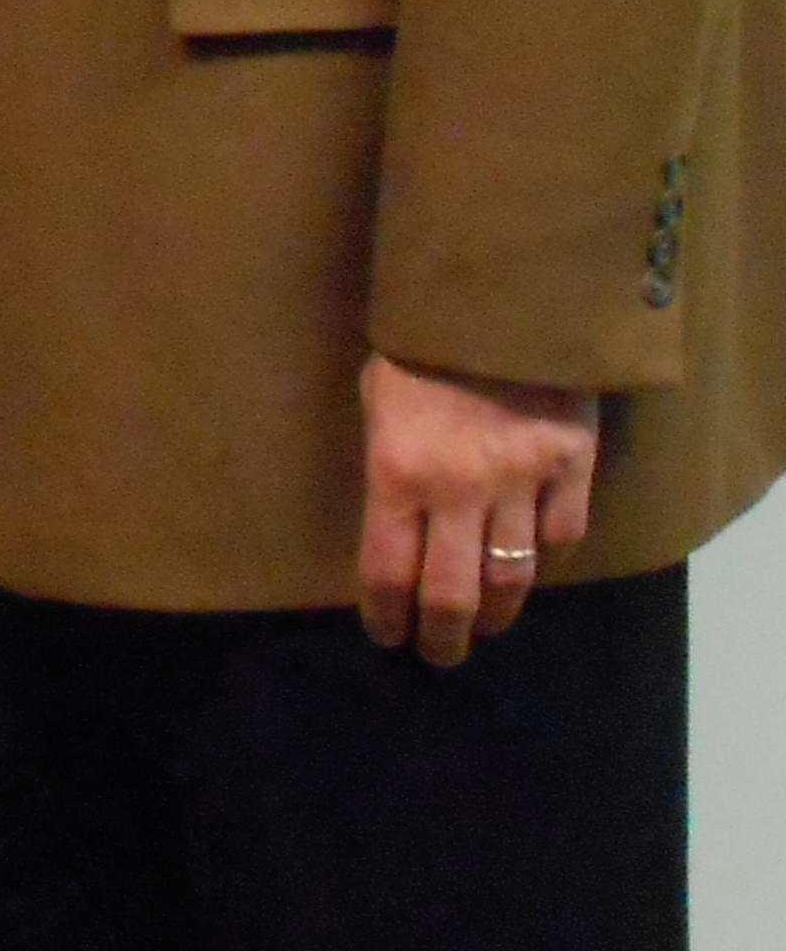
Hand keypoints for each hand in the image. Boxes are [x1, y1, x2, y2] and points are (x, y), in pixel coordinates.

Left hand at [359, 351, 598, 666]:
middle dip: (442, 637)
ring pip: (512, 578)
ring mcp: (522, 482)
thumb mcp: (377, 396)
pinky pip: (561, 537)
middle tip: (438, 654)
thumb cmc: (420, 342)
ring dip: (495, 614)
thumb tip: (391, 519)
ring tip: (482, 627)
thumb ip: (387, 460)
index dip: (384, 615)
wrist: (500, 295)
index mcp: (397, 472)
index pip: (386, 571)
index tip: (386, 634)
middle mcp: (460, 491)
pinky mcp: (573, 467)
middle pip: (452, 595)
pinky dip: (545, 563)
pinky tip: (529, 571)